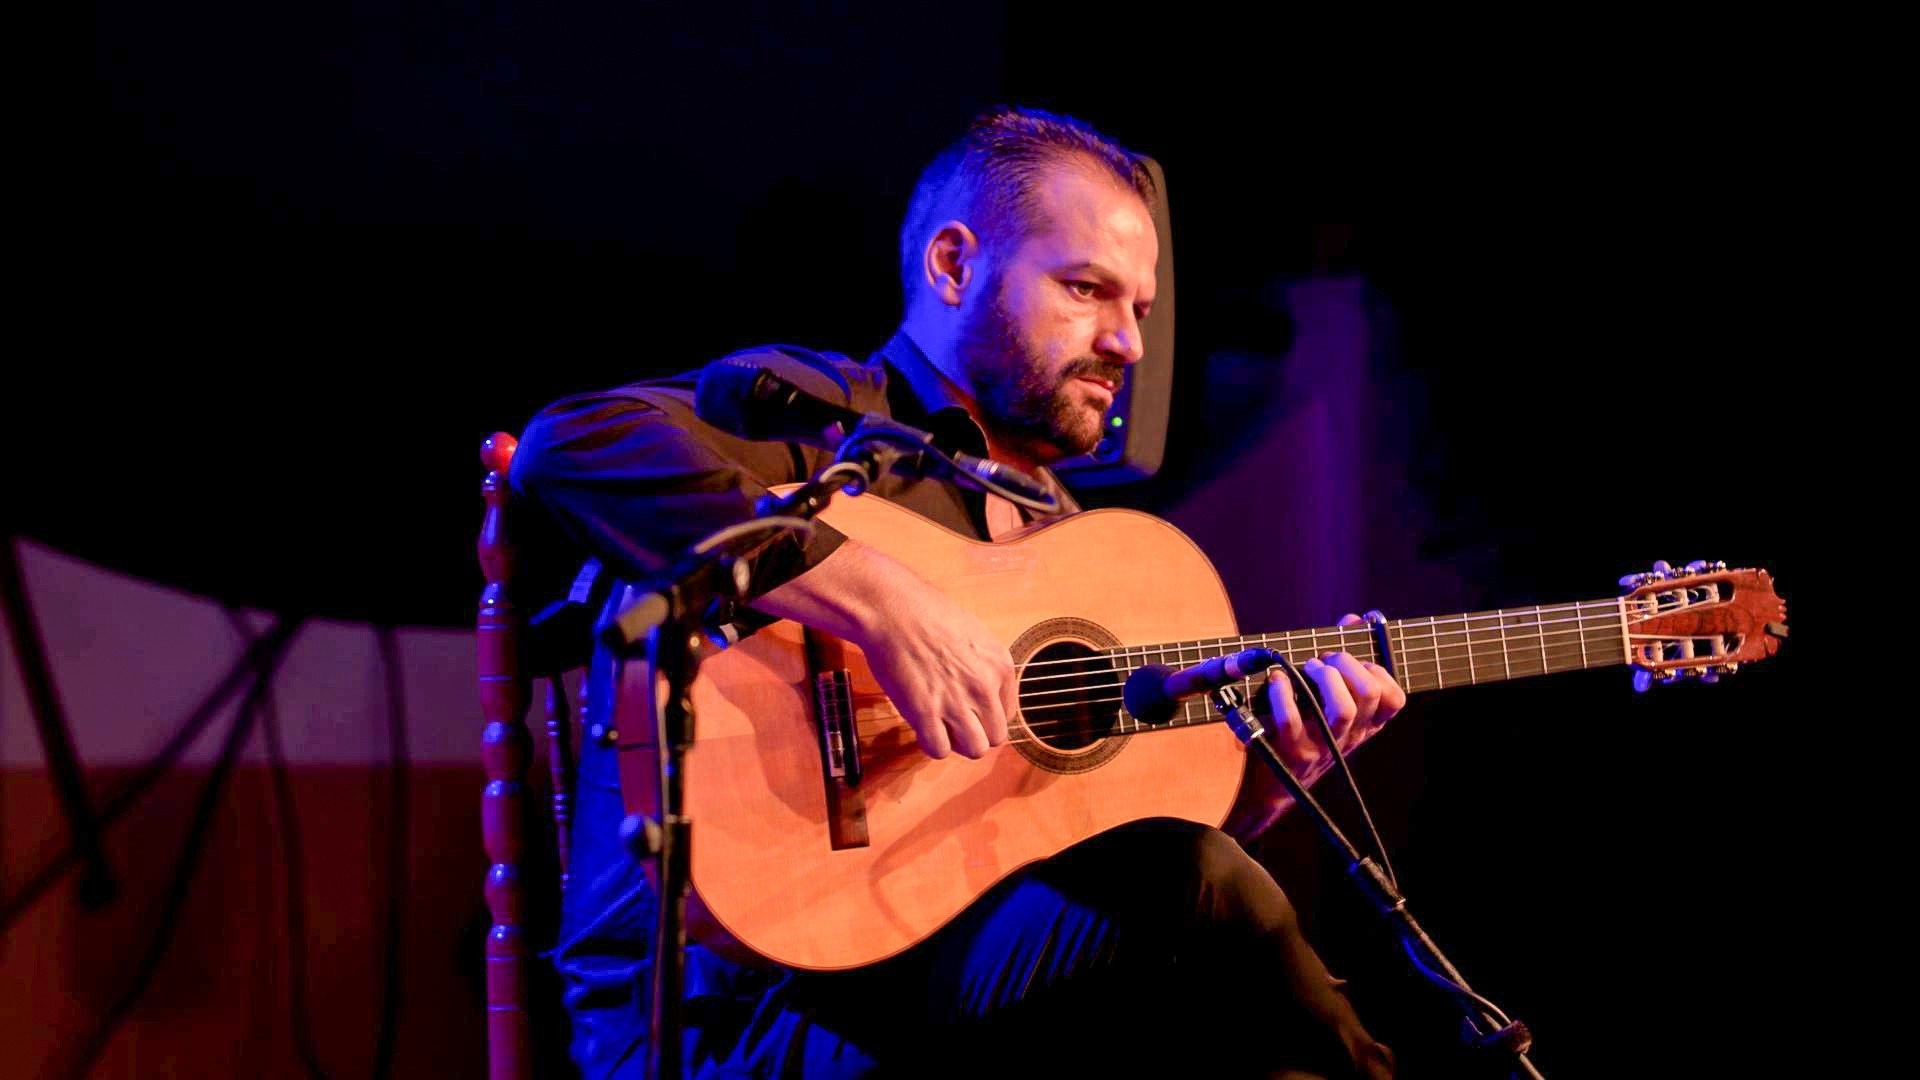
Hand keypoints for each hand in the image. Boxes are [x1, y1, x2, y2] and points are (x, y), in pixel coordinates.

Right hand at [853, 583, 1016, 760]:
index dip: (986, 716)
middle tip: (954, 723)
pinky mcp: (925, 712)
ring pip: (974, 749)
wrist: (892, 609)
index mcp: (1000, 665)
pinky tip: (922, 728)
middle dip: (976, 733)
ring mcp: (956, 701)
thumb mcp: (974, 635)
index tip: (969, 710)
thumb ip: (984, 665)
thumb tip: (984, 693)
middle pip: (995, 737)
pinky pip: (939, 750)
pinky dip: (931, 744)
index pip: (1008, 714)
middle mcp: (984, 686)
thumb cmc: (926, 614)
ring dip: (957, 743)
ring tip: (940, 727)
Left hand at [1225, 613, 1406, 840]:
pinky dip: (1282, 692)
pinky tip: (1276, 680)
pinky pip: (1291, 719)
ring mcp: (1321, 747)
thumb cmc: (1300, 731)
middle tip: (1326, 659)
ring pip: (1343, 710)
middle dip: (1350, 666)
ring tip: (1308, 667)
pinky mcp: (1290, 752)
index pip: (1394, 700)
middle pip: (1370, 697)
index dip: (1381, 671)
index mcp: (1361, 727)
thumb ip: (1342, 659)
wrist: (1268, 787)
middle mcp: (1346, 738)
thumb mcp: (1326, 703)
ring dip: (1326, 679)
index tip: (1358, 658)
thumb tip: (1356, 619)